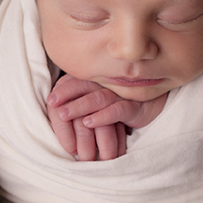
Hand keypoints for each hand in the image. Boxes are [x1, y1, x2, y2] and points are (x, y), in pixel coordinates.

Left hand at [45, 75, 166, 160]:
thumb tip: (56, 111)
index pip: (76, 81)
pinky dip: (102, 116)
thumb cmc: (119, 102)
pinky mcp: (133, 107)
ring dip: (79, 106)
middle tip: (54, 106)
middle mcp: (107, 84)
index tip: (50, 99)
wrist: (152, 103)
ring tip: (64, 115)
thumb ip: (81, 99)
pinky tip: (89, 122)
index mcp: (96, 81)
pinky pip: (117, 110)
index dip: (63, 89)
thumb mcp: (99, 99)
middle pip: (84, 87)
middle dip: (67, 96)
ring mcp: (120, 94)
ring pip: (97, 98)